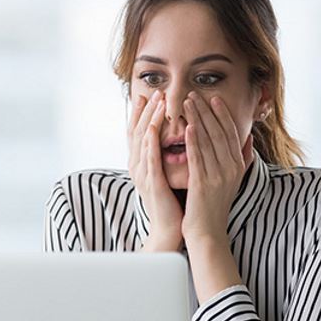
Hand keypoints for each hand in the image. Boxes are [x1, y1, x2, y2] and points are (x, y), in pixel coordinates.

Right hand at [127, 90, 183, 250]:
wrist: (170, 230)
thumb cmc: (174, 202)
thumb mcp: (170, 174)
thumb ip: (171, 156)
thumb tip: (182, 137)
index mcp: (143, 164)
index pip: (141, 132)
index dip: (144, 113)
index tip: (150, 94)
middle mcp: (138, 166)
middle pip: (138, 132)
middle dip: (146, 110)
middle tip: (154, 91)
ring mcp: (143, 174)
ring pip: (144, 140)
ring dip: (149, 119)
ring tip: (156, 101)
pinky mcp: (152, 183)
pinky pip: (150, 158)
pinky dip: (152, 141)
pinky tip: (155, 127)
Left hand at [182, 92, 253, 248]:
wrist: (208, 234)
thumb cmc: (215, 207)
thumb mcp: (233, 181)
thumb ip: (243, 159)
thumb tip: (250, 139)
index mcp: (238, 166)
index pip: (230, 133)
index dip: (222, 114)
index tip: (213, 98)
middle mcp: (231, 169)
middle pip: (219, 133)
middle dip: (207, 111)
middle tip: (195, 94)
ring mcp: (218, 177)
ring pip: (207, 141)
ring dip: (197, 120)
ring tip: (187, 103)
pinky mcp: (203, 184)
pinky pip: (198, 158)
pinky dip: (193, 142)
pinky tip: (188, 127)